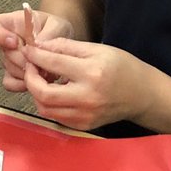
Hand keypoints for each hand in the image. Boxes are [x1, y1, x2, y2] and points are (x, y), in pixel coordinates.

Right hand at [0, 8, 73, 93]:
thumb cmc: (54, 29)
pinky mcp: (13, 74)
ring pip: (10, 69)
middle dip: (25, 58)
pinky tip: (37, 77)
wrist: (58, 41)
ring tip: (45, 66)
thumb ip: (49, 33)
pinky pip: (10, 83)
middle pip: (4, 53)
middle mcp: (6, 41)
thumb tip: (38, 45)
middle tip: (41, 58)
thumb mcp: (56, 25)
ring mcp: (8, 59)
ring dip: (29, 71)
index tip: (14, 41)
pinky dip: (24, 83)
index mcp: (11, 23)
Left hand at [21, 36, 155, 131]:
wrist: (142, 95)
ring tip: (41, 79)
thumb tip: (40, 46)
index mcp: (91, 73)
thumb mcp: (97, 49)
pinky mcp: (84, 125)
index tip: (29, 50)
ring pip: (45, 108)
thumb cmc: (122, 67)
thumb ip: (67, 47)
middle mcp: (87, 98)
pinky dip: (49, 104)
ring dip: (37, 93)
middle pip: (43, 93)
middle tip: (31, 67)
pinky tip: (54, 91)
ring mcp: (85, 115)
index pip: (52, 64)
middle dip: (30, 78)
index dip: (35, 56)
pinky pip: (56, 116)